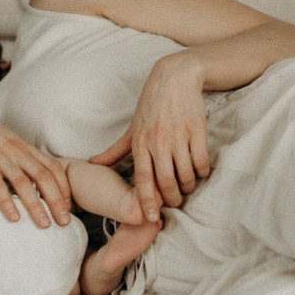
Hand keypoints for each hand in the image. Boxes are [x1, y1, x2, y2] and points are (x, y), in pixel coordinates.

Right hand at [0, 104, 72, 227]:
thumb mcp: (8, 142)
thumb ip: (22, 156)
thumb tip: (36, 177)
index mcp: (25, 147)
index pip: (53, 167)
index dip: (64, 187)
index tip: (69, 205)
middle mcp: (16, 152)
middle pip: (44, 177)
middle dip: (57, 201)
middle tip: (65, 222)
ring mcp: (0, 158)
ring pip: (23, 184)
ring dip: (36, 206)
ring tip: (44, 224)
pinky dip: (7, 202)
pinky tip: (14, 217)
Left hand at [89, 52, 210, 221]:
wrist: (175, 77)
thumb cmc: (151, 104)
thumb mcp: (132, 127)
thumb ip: (115, 149)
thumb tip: (93, 162)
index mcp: (140, 142)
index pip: (142, 178)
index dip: (147, 200)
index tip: (151, 217)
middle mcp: (158, 141)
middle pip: (166, 181)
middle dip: (172, 199)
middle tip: (174, 203)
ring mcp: (179, 135)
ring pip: (186, 174)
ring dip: (188, 187)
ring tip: (187, 188)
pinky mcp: (197, 129)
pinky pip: (201, 160)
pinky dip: (202, 172)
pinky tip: (199, 172)